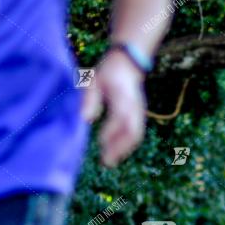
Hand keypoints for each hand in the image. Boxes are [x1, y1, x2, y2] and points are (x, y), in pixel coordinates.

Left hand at [82, 49, 146, 167]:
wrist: (129, 62)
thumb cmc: (109, 71)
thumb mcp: (95, 81)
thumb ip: (90, 99)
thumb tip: (85, 120)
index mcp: (123, 98)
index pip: (119, 120)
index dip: (110, 134)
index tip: (100, 143)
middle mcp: (134, 107)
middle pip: (133, 133)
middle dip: (120, 149)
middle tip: (107, 162)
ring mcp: (139, 111)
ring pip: (136, 135)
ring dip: (124, 149)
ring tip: (110, 160)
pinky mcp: (139, 114)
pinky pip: (136, 132)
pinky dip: (127, 144)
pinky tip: (115, 149)